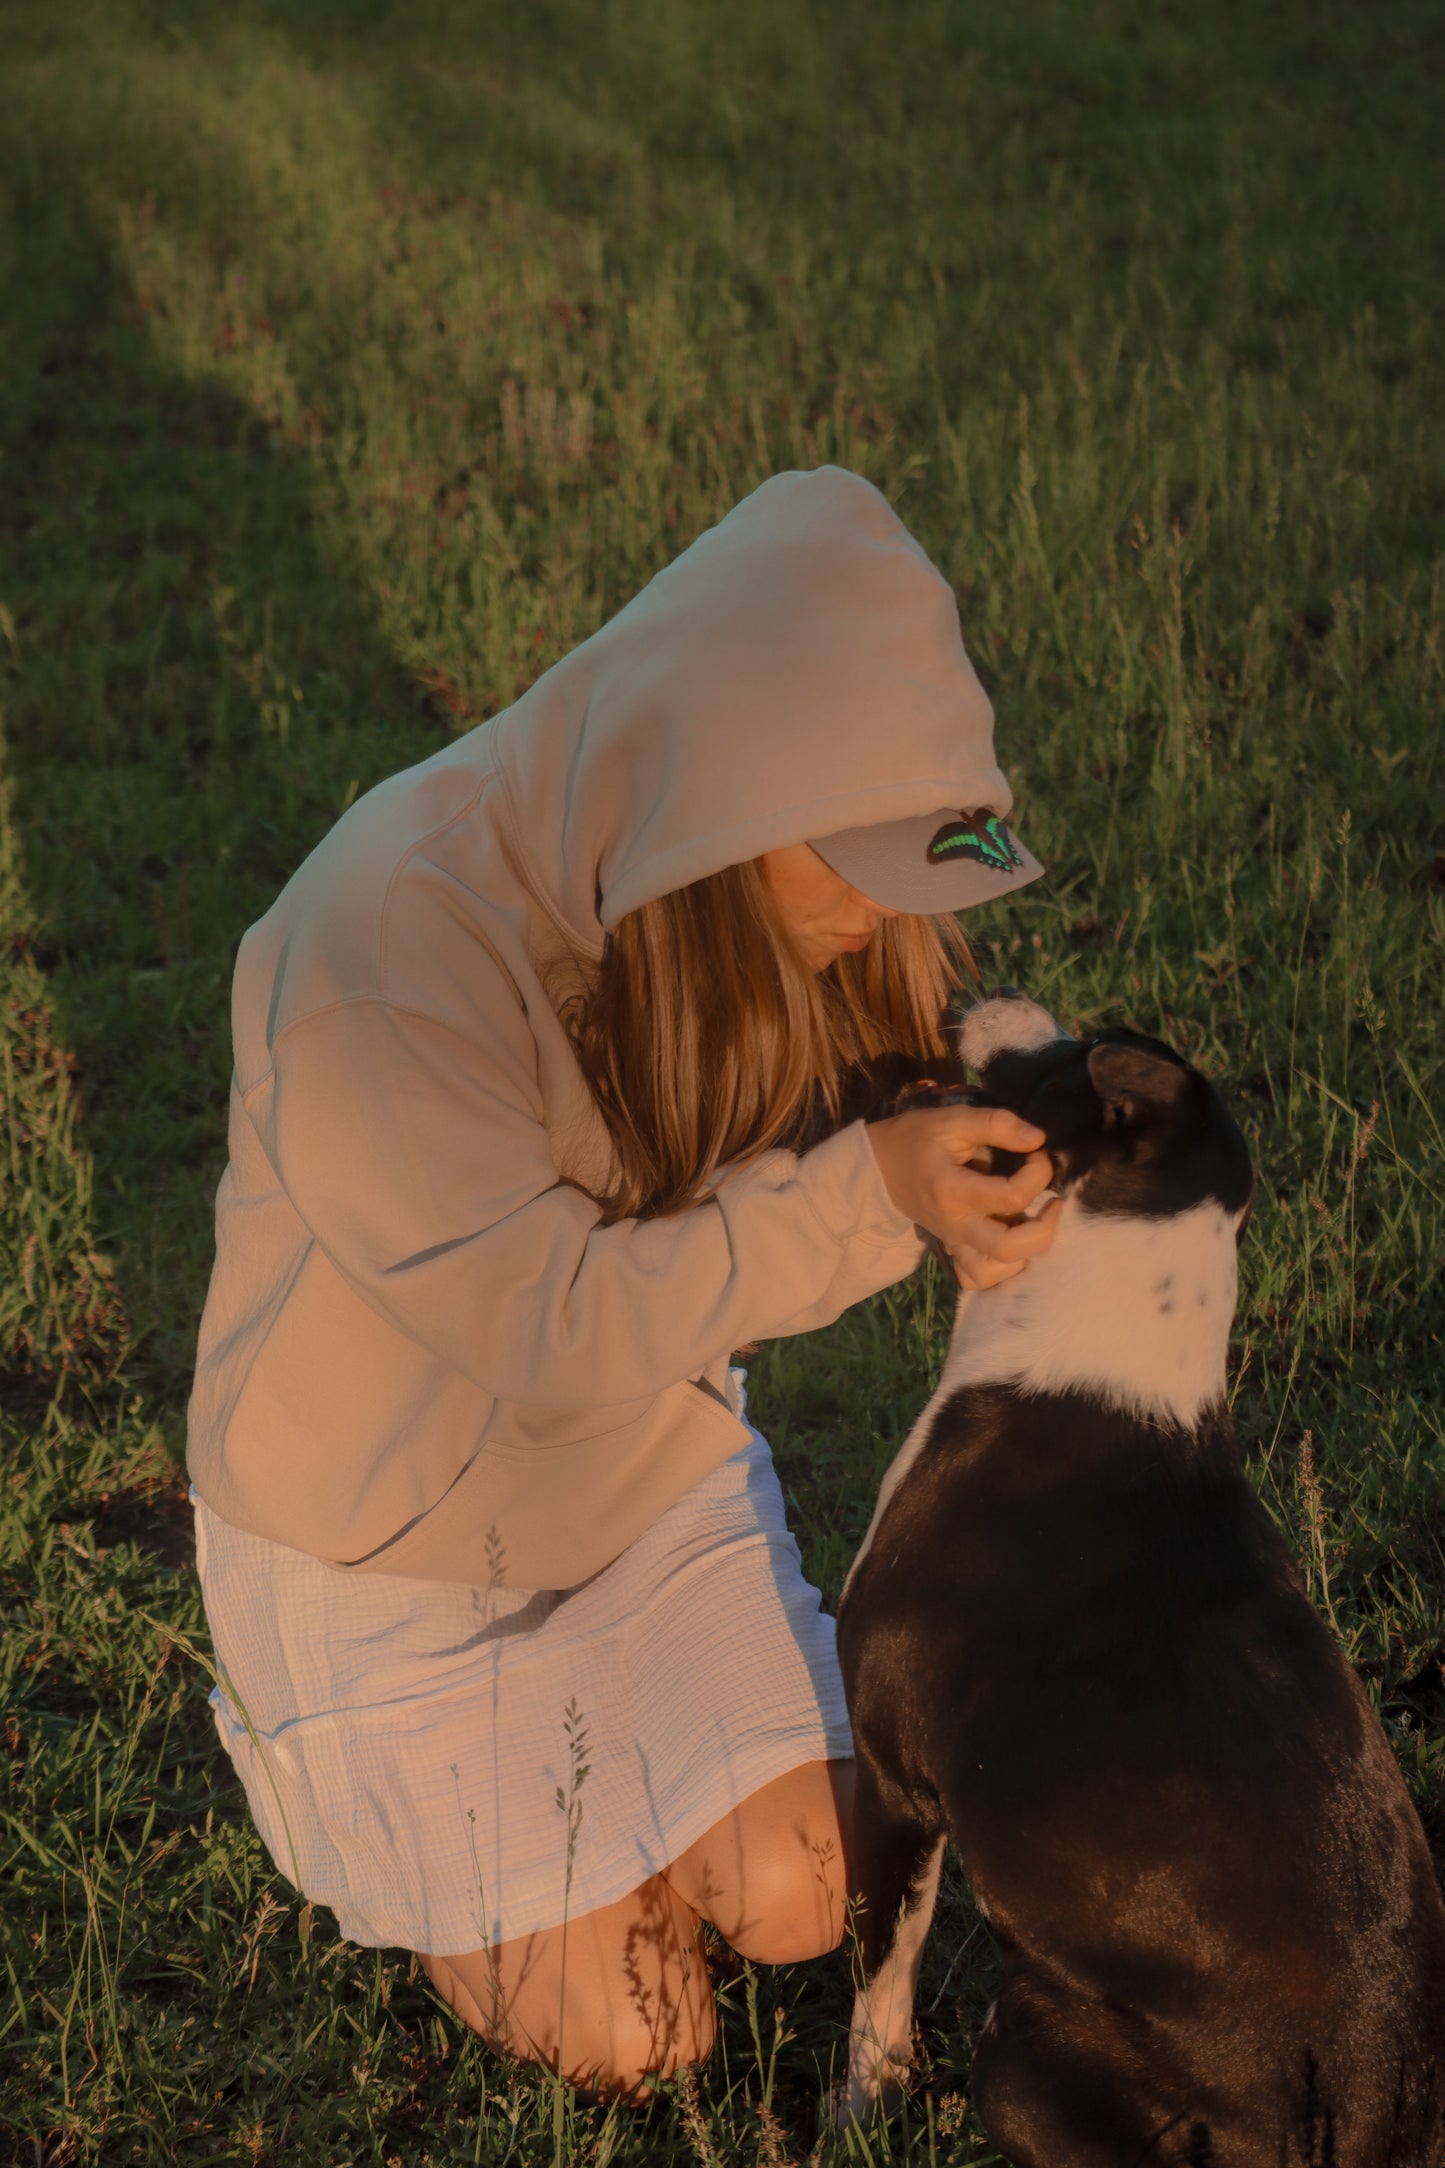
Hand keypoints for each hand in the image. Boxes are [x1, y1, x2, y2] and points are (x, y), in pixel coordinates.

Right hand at [866, 1104, 1059, 1289]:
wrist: (879, 1166)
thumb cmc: (916, 1139)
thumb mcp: (953, 1120)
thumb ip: (997, 1124)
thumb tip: (1037, 1138)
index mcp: (953, 1191)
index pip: (1012, 1197)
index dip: (1039, 1174)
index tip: (1036, 1154)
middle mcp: (955, 1225)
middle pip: (1009, 1248)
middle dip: (1045, 1227)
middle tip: (1053, 1201)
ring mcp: (953, 1243)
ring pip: (996, 1272)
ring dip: (1026, 1252)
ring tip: (1033, 1222)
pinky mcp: (953, 1250)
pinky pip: (978, 1278)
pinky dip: (1001, 1270)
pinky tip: (1012, 1243)